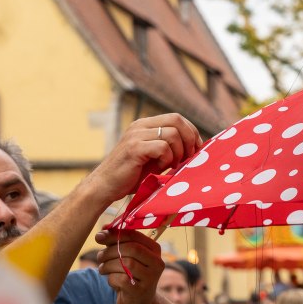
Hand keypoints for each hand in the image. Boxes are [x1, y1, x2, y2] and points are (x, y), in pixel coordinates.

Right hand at [87, 113, 202, 202]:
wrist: (105, 186)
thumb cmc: (132, 175)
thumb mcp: (154, 157)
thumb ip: (170, 148)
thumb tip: (196, 146)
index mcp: (145, 124)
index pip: (177, 117)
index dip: (192, 132)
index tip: (197, 149)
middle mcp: (140, 125)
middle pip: (177, 120)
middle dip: (190, 139)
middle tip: (189, 158)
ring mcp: (136, 135)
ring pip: (172, 134)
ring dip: (178, 153)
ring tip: (170, 165)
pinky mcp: (134, 148)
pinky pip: (163, 147)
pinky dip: (167, 160)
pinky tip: (159, 168)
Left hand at [96, 229, 164, 303]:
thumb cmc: (130, 276)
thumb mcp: (125, 257)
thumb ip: (116, 242)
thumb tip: (102, 230)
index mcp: (155, 250)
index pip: (134, 235)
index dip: (114, 234)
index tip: (99, 236)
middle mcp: (157, 263)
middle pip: (131, 248)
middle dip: (110, 251)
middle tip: (100, 256)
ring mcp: (151, 278)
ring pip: (125, 263)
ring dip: (108, 265)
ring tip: (102, 269)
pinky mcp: (141, 291)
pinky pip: (121, 279)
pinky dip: (111, 279)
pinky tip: (111, 281)